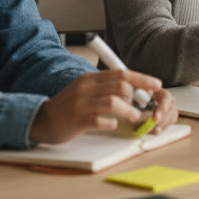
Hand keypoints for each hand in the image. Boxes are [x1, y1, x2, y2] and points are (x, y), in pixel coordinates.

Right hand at [28, 69, 174, 144]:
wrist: (41, 119)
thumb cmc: (67, 106)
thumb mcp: (85, 90)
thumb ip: (105, 88)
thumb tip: (131, 91)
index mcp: (90, 79)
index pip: (121, 73)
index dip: (142, 78)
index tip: (157, 84)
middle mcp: (86, 88)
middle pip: (121, 86)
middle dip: (139, 96)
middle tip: (146, 106)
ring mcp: (81, 104)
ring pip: (114, 102)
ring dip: (129, 111)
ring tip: (134, 118)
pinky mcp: (77, 120)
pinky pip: (101, 120)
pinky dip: (111, 123)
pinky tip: (112, 125)